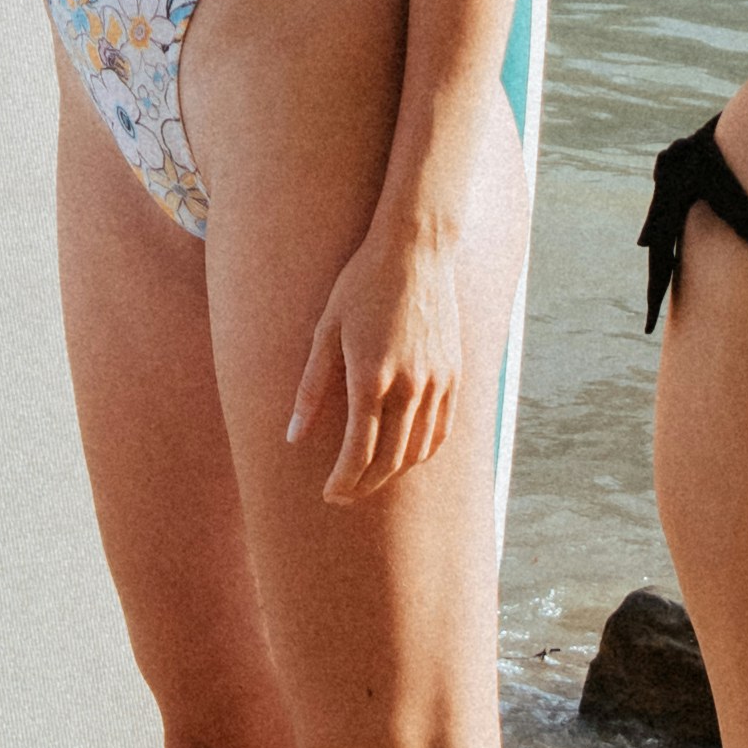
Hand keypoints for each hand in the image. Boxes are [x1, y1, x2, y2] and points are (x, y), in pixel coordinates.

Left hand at [288, 200, 469, 499]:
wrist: (415, 252)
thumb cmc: (361, 285)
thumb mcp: (325, 331)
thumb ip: (311, 389)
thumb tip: (293, 437)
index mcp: (371, 377)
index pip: (358, 452)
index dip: (342, 481)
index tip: (328, 495)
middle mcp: (409, 387)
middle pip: (389, 460)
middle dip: (365, 486)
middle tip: (344, 495)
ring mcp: (437, 383)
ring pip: (418, 451)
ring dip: (392, 473)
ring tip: (369, 478)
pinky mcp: (454, 376)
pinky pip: (441, 431)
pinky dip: (422, 453)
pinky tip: (404, 456)